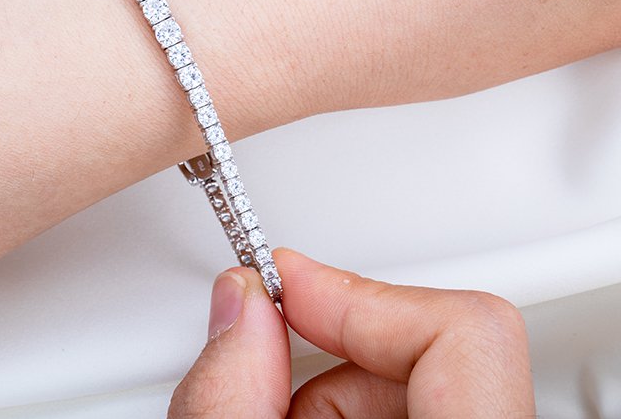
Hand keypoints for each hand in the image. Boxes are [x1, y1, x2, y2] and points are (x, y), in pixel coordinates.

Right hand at [168, 248, 534, 416]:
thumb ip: (230, 396)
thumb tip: (239, 307)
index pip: (460, 333)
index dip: (359, 293)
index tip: (285, 283)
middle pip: (429, 350)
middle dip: (328, 353)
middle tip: (259, 383)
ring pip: (420, 379)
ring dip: (333, 391)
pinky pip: (423, 404)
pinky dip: (352, 409)